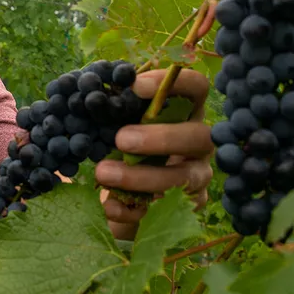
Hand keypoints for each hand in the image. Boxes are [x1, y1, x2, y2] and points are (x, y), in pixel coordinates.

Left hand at [93, 68, 212, 238]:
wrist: (126, 192)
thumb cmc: (128, 144)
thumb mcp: (124, 124)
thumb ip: (119, 112)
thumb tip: (93, 97)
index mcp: (187, 112)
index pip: (196, 87)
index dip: (174, 83)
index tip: (136, 86)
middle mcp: (199, 143)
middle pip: (199, 136)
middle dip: (160, 138)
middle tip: (121, 139)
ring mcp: (198, 176)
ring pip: (183, 178)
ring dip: (141, 176)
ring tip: (103, 173)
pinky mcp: (186, 208)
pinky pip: (164, 210)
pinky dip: (132, 208)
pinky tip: (108, 205)